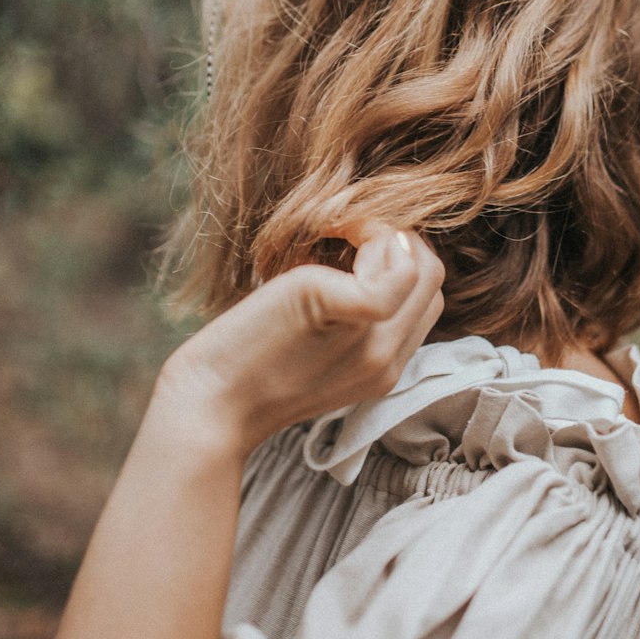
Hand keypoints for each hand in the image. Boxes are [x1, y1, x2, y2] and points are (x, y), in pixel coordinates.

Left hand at [153, 227, 445, 459]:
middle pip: (432, 277)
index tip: (350, 248)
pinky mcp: (341, 310)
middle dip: (398, 240)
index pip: (427, 298)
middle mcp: (387, 359)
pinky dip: (370, 232)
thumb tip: (347, 258)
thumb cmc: (243, 365)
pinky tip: (328, 232)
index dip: (399, 261)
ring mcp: (369, 340)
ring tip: (333, 233)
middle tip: (342, 234)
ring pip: (422, 265)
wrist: (207, 405)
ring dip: (384, 233)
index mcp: (383, 368)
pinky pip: (396, 268)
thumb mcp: (310, 347)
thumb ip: (343, 319)